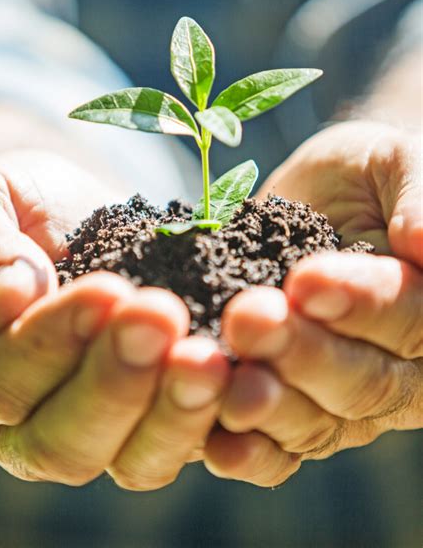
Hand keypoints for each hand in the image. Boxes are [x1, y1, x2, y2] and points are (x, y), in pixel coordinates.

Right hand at [0, 151, 228, 488]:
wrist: (63, 213)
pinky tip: (249, 375)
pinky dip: (222, 415)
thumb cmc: (8, 209)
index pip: (3, 382)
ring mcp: (102, 420)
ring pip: (135, 458)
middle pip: (68, 442)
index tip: (104, 291)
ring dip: (175, 412)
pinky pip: (191, 435)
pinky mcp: (159, 406)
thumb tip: (10, 300)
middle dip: (118, 383)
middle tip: (161, 317)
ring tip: (210, 360)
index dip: (52, 343)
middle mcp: (31, 418)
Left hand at [203, 121, 421, 485]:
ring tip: (228, 381)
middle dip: (303, 354)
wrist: (320, 197)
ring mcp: (338, 396)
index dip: (364, 306)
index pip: (413, 322)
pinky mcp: (286, 403)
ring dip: (270, 405)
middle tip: (248, 318)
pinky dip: (249, 453)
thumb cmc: (367, 177)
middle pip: (363, 384)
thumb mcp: (397, 164)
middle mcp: (395, 369)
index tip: (307, 280)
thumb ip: (422, 197)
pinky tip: (216, 445)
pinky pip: (279, 451)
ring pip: (317, 423)